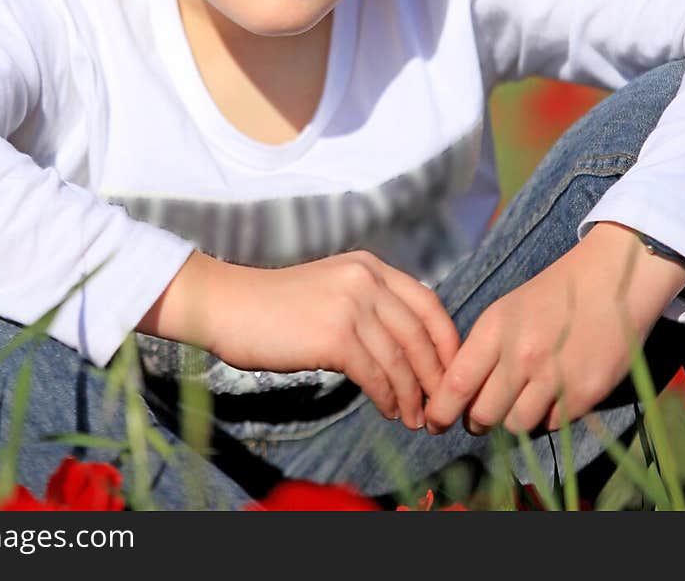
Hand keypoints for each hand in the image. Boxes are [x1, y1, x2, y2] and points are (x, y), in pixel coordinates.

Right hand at [141, 249, 459, 429]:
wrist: (232, 307)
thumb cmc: (280, 307)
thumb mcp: (334, 288)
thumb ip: (371, 305)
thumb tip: (410, 348)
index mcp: (369, 265)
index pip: (428, 302)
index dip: (447, 341)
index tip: (453, 371)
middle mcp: (365, 279)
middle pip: (419, 334)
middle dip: (435, 375)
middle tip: (439, 406)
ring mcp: (350, 305)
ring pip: (400, 359)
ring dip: (413, 395)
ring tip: (415, 418)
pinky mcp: (334, 336)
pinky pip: (376, 375)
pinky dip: (388, 397)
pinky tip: (388, 410)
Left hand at [423, 222, 684, 436]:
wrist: (611, 279)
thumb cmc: (552, 294)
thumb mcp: (506, 310)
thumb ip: (483, 349)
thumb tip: (458, 393)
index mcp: (496, 328)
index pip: (457, 383)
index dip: (441, 411)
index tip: (433, 423)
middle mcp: (522, 354)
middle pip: (484, 414)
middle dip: (476, 422)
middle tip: (478, 418)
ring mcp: (555, 376)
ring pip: (517, 425)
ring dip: (512, 420)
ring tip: (517, 403)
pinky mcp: (586, 392)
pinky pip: (552, 424)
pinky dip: (547, 416)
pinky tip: (552, 394)